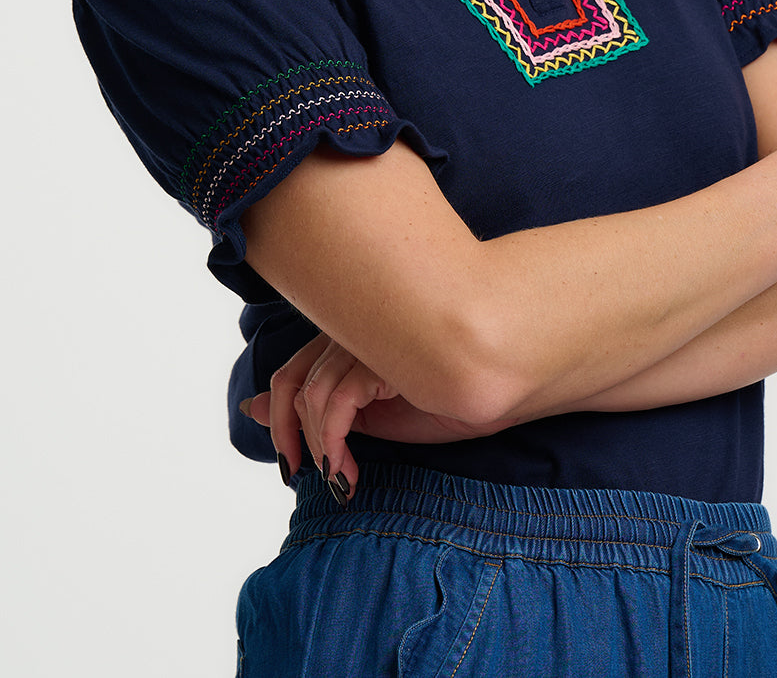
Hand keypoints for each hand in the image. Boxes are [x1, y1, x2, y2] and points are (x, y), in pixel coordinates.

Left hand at [243, 333, 510, 495]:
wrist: (496, 390)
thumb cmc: (440, 396)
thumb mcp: (370, 413)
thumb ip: (318, 410)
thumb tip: (250, 407)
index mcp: (348, 335)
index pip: (290, 372)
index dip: (277, 419)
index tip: (291, 462)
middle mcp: (352, 330)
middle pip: (292, 381)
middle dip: (289, 435)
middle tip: (305, 474)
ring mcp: (368, 340)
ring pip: (313, 396)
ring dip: (320, 447)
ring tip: (341, 477)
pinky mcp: (383, 358)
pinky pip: (337, 404)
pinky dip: (333, 443)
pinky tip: (349, 470)